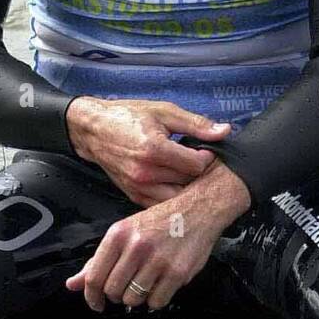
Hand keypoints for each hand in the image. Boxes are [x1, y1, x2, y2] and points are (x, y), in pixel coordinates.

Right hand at [64, 96, 231, 205]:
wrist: (94, 130)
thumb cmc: (128, 117)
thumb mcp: (164, 112)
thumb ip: (196, 124)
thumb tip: (224, 131)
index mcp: (154, 149)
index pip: (197, 165)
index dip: (207, 157)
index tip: (205, 150)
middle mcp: (145, 172)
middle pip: (189, 184)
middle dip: (200, 175)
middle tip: (201, 163)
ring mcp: (138, 187)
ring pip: (178, 200)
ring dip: (188, 189)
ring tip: (188, 174)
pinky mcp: (134, 196)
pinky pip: (162, 206)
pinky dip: (173, 197)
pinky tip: (174, 183)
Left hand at [66, 162, 251, 311]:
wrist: (198, 211)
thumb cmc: (161, 222)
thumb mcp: (125, 232)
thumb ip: (98, 260)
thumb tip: (73, 284)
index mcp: (118, 234)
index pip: (94, 276)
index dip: (91, 296)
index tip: (96, 303)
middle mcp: (136, 246)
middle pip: (113, 291)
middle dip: (117, 295)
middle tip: (125, 287)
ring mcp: (158, 260)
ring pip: (133, 299)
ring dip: (137, 297)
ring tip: (145, 282)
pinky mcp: (177, 272)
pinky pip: (156, 302)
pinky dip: (156, 299)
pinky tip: (159, 284)